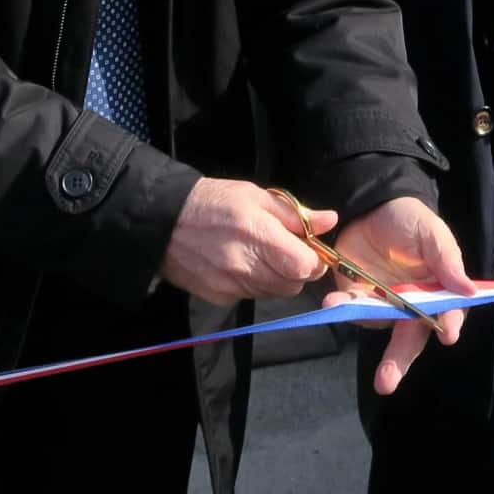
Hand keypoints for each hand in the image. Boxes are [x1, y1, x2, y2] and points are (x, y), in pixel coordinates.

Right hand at [160, 177, 330, 304]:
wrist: (163, 222)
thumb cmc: (213, 201)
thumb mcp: (255, 196)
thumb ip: (295, 214)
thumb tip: (330, 221)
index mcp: (258, 234)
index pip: (304, 266)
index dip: (314, 260)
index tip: (309, 249)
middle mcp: (245, 265)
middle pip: (293, 284)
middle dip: (297, 270)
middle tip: (285, 250)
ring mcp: (231, 285)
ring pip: (274, 292)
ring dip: (277, 278)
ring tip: (260, 254)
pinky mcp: (220, 298)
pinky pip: (252, 295)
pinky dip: (255, 283)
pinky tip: (240, 264)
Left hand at [318, 197, 471, 396]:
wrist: (370, 208)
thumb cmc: (410, 220)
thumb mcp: (431, 232)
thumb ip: (447, 259)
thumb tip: (469, 290)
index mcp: (438, 291)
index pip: (447, 315)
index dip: (447, 326)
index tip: (446, 334)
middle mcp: (412, 306)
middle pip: (409, 340)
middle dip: (397, 362)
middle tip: (386, 382)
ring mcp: (383, 306)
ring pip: (376, 326)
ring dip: (361, 322)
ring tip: (340, 306)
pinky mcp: (356, 299)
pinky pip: (351, 310)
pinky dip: (341, 308)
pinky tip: (333, 301)